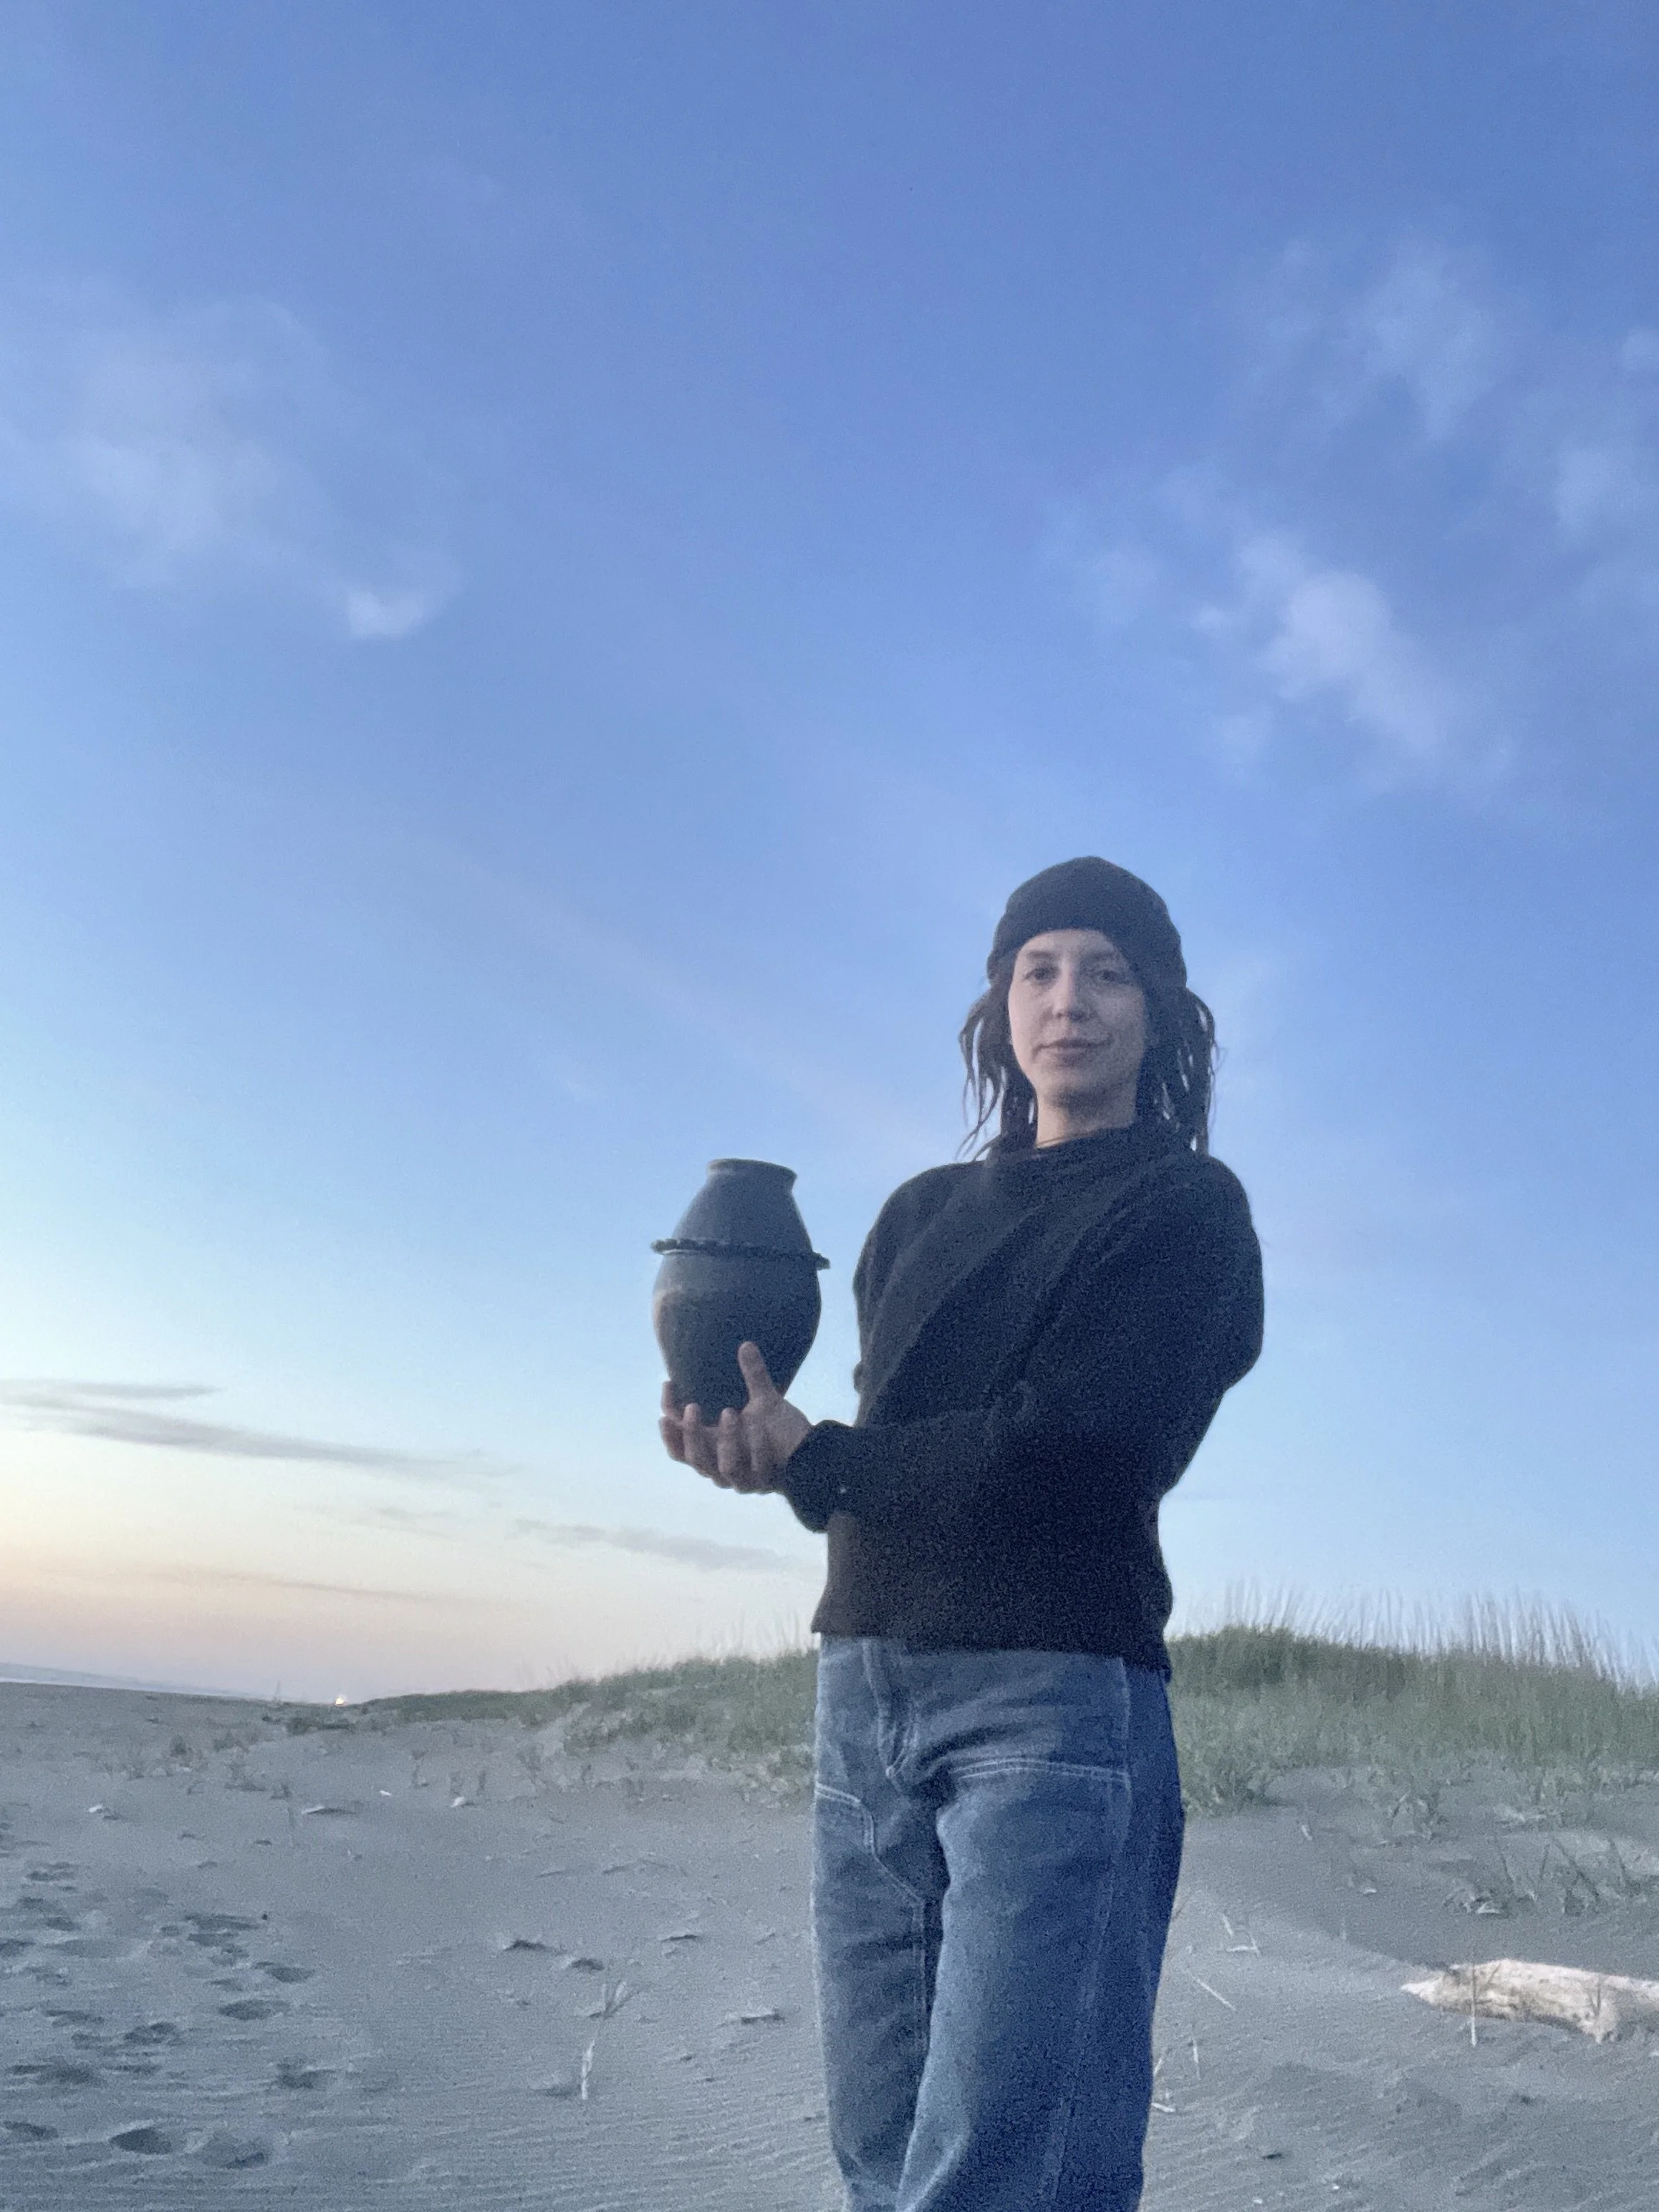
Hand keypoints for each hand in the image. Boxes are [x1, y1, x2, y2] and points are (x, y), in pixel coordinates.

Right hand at [659, 1342, 811, 1492]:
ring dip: (725, 1440)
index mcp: (712, 1450)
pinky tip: (760, 1426)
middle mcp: (720, 1467)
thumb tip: (747, 1343)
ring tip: (730, 1412)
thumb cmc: (778, 1431)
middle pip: (692, 1458)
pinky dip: (755, 1447)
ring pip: (721, 1467)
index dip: (669, 1420)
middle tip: (692, 1406)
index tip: (668, 1386)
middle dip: (689, 1433)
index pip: (677, 1443)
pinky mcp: (762, 1483)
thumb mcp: (765, 1401)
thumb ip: (753, 1376)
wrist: (810, 1456)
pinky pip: (754, 1469)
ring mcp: (740, 1479)